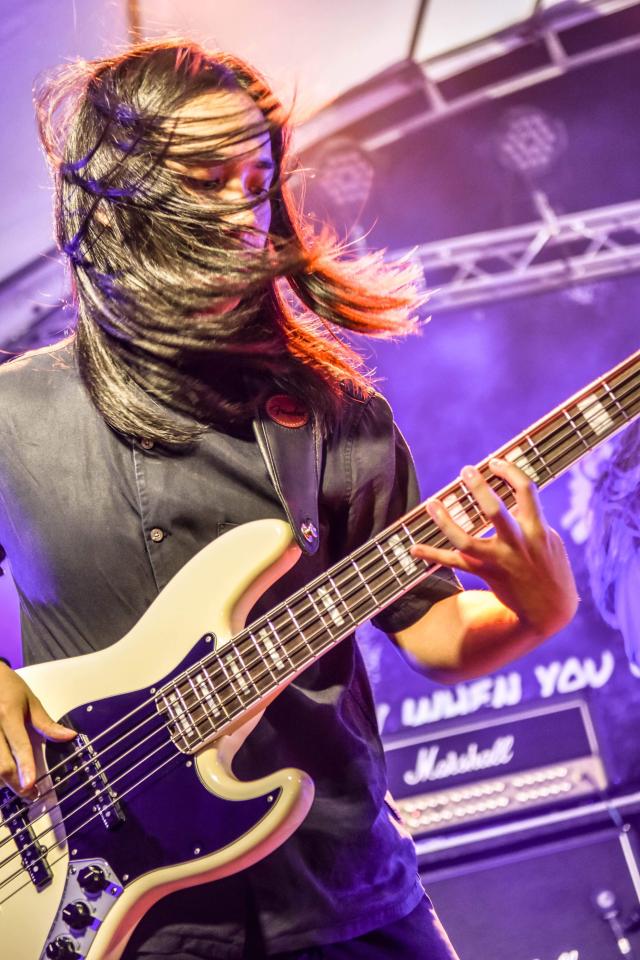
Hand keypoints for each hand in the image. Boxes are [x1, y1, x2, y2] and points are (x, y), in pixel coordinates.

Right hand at [0, 662, 75, 797]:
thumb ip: (47, 724)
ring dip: (3, 781)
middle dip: (14, 782)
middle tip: (29, 792)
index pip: (18, 744)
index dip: (25, 766)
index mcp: (8, 714)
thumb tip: (70, 736)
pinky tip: (3, 777)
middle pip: (0, 763)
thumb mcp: (30, 701)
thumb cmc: (7, 688)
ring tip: (18, 786)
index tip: (31, 784)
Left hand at [410, 458, 578, 639]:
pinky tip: (414, 548)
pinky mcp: (486, 574)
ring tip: (432, 503)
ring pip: (466, 541)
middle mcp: (516, 544)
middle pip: (495, 511)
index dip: (510, 471)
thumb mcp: (548, 539)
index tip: (494, 462)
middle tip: (466, 471)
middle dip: (478, 488)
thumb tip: (508, 498)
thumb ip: (529, 519)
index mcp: (537, 530)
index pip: (526, 490)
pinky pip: (455, 563)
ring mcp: (499, 561)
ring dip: (446, 521)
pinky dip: (433, 555)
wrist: (549, 610)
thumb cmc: (550, 567)